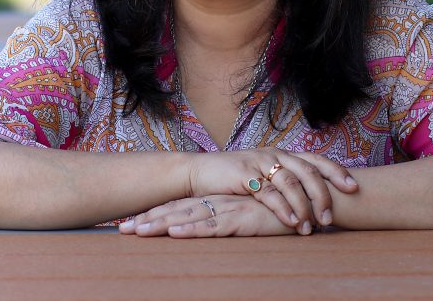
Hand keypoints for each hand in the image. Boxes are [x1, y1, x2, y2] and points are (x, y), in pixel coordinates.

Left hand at [119, 195, 301, 236]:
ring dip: (161, 224)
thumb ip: (229, 220)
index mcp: (218, 201)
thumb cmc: (280, 211)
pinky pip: (213, 225)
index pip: (179, 207)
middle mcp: (219, 202)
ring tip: (138, 231)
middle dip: (148, 220)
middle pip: (176, 211)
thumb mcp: (249, 216)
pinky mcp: (243, 218)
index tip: (130, 225)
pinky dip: (192, 228)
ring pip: (188, 217)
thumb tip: (210, 228)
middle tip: (122, 229)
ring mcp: (230, 209)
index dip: (154, 215)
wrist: (310, 201)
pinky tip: (175, 232)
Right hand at [186, 149, 357, 233]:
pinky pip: (269, 193)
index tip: (354, 186)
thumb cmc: (233, 178)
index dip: (336, 171)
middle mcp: (273, 155)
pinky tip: (292, 222)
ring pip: (291, 182)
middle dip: (324, 194)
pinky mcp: (244, 176)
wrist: (199, 172)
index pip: (316, 159)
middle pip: (308, 171)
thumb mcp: (262, 175)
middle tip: (331, 217)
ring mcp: (259, 164)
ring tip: (312, 226)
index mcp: (281, 154)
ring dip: (305, 206)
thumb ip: (284, 182)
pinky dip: (283, 209)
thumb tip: (311, 200)